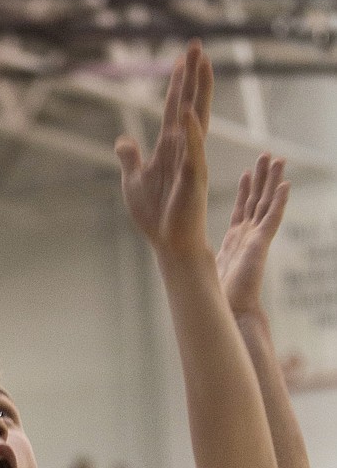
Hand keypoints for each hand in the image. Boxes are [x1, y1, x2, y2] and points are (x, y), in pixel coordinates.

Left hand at [117, 42, 213, 258]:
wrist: (168, 242)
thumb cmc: (156, 214)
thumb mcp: (134, 181)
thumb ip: (130, 158)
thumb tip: (123, 140)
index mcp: (171, 146)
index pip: (175, 106)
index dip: (177, 82)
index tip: (180, 57)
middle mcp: (185, 147)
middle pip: (191, 102)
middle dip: (193, 74)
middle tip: (196, 44)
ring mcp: (192, 159)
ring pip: (198, 117)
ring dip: (199, 91)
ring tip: (203, 63)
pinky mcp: (193, 177)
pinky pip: (193, 150)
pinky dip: (192, 132)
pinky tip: (190, 111)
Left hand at [217, 152, 289, 320]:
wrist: (230, 310)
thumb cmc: (218, 296)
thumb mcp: (207, 267)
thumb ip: (201, 257)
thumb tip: (181, 254)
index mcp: (235, 240)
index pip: (242, 209)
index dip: (245, 191)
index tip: (247, 173)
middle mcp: (248, 236)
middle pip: (257, 200)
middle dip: (261, 178)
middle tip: (266, 156)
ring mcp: (257, 238)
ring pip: (267, 203)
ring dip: (272, 181)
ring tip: (278, 160)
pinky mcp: (262, 243)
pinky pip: (273, 217)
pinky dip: (279, 200)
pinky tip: (285, 184)